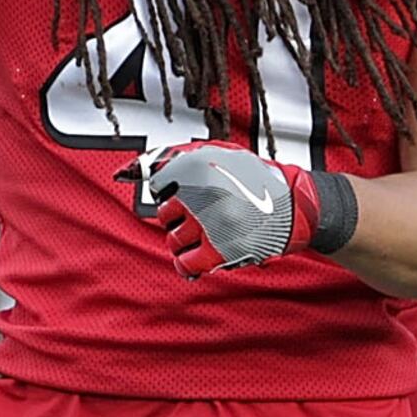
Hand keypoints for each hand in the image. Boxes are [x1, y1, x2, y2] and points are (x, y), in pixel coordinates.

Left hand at [131, 143, 346, 276]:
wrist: (293, 207)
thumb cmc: (250, 179)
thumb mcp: (215, 153)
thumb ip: (171, 157)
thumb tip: (124, 171)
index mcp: (196, 165)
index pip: (158, 185)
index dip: (174, 192)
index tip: (192, 194)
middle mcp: (200, 193)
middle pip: (164, 214)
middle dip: (181, 216)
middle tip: (206, 215)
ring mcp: (209, 224)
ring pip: (173, 239)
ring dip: (187, 239)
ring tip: (209, 233)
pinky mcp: (220, 251)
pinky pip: (185, 264)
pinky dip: (188, 264)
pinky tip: (200, 258)